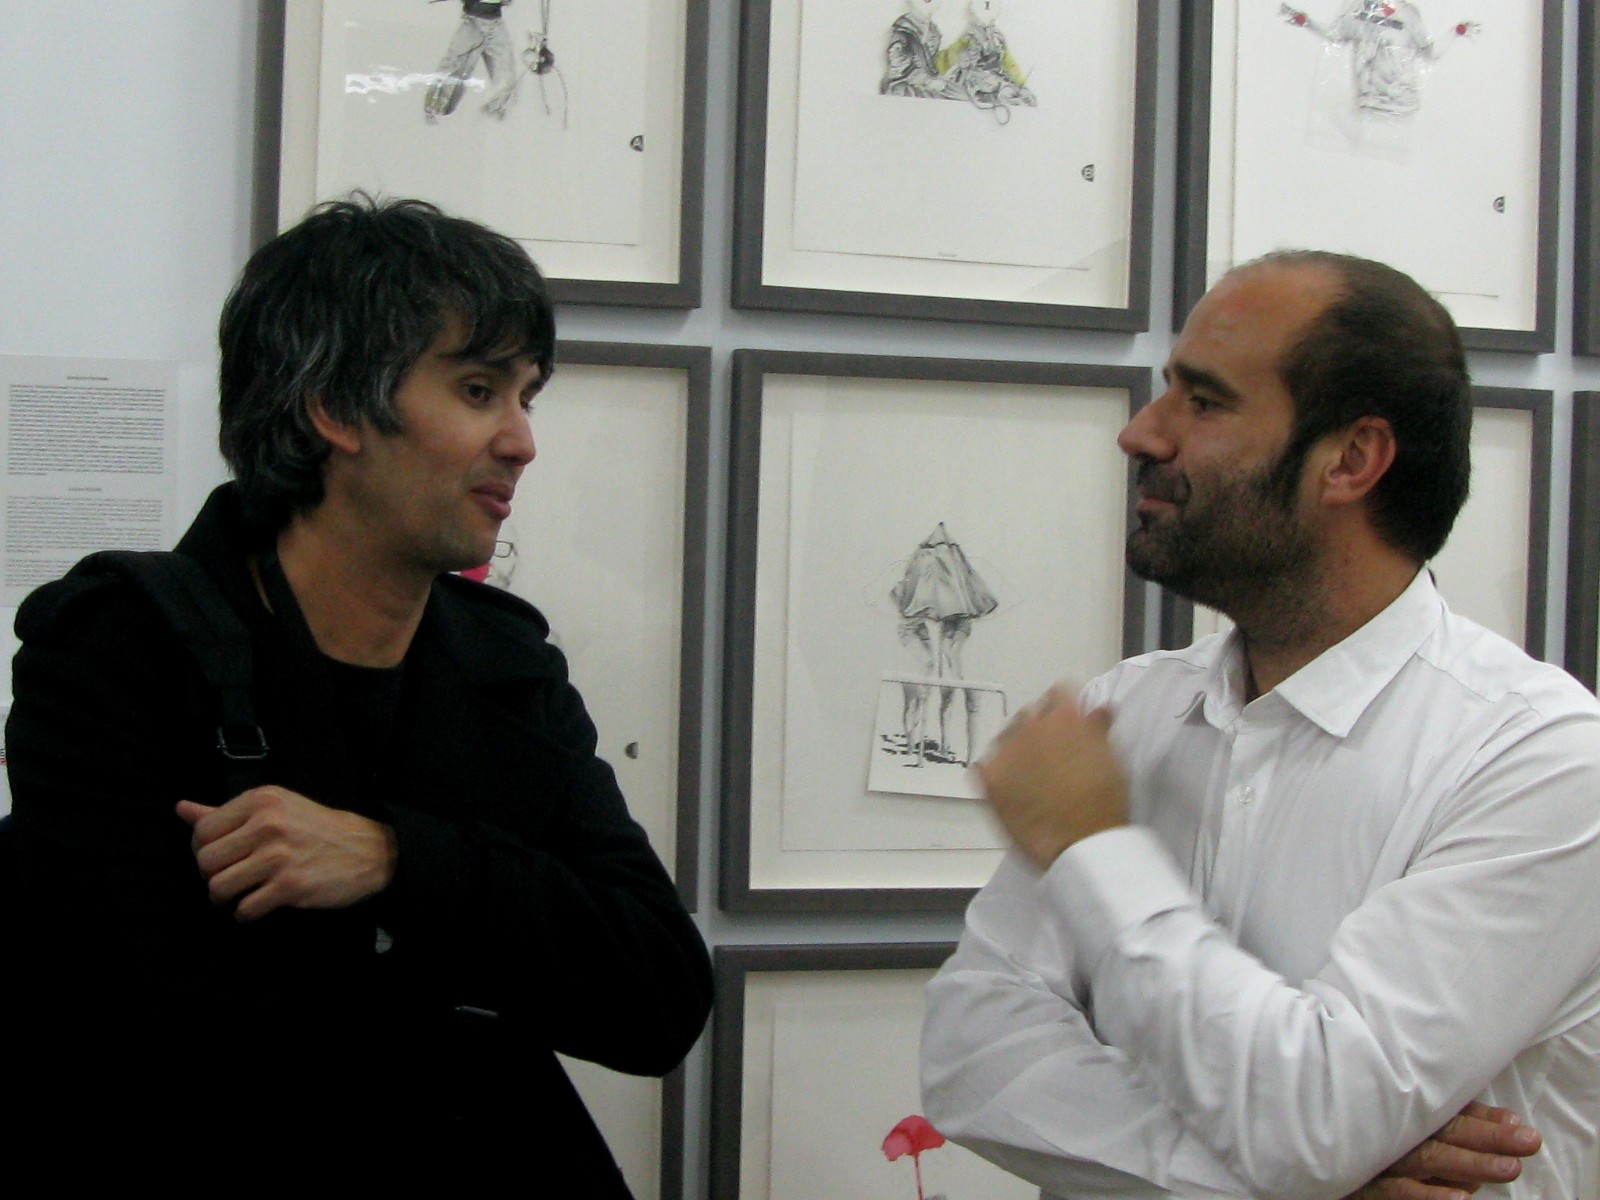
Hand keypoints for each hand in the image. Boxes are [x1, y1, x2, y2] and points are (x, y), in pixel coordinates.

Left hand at [176, 788, 396, 921]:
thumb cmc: (316, 829)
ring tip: (241, 894)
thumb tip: (181, 809)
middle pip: (205, 862)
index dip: (203, 851)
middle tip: (230, 879)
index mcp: (261, 800)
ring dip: (225, 899)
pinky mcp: (290, 886)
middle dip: (212, 877)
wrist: (368, 849)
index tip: (221, 858)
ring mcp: (279, 856)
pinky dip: (246, 914)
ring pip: (218, 888)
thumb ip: (226, 811)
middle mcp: (268, 824)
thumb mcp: (275, 808)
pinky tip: (258, 906)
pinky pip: (245, 909)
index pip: (203, 831)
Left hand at [976, 685, 1126, 869]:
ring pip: (1005, 739)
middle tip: (1050, 755)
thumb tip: (1097, 709)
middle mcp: (1031, 726)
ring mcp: (1006, 752)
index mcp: (1064, 716)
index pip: (1059, 693)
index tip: (1070, 725)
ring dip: (1015, 749)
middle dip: (1039, 729)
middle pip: (1030, 715)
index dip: (1066, 708)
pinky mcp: (989, 780)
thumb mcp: (1112, 757)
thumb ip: (1098, 729)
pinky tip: (1009, 788)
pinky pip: (983, 767)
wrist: (1083, 842)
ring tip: (1028, 774)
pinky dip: (994, 773)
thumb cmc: (1105, 800)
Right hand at [1343, 1102, 1541, 1199]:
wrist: (1325, 1154)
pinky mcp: (1367, 1187)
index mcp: (1409, 1114)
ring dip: (1469, 1163)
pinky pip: (1399, 1192)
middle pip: (1444, 1134)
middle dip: (1486, 1139)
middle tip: (1525, 1144)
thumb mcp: (1421, 1123)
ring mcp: (1382, 1160)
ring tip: (1507, 1168)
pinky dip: (1429, 1196)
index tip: (1523, 1130)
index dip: (1486, 1122)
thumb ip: (1463, 1120)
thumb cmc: (1381, 1136)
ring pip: (1428, 1159)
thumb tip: (1511, 1120)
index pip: (1451, 1115)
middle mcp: (1396, 1133)